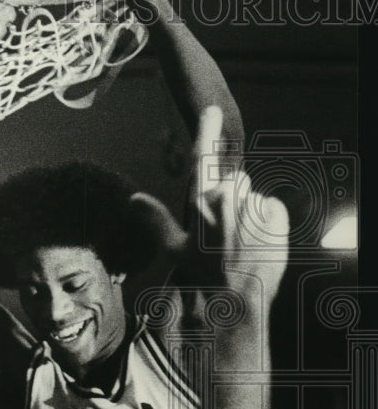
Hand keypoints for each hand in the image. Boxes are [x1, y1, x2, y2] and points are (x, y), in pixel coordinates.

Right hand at [177, 106, 288, 322]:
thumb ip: (156, 218)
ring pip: (251, 194)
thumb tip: (133, 198)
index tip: (211, 110)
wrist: (238, 299)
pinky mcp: (276, 216)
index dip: (207, 130)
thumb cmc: (204, 275)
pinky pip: (271, 207)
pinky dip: (267, 220)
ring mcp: (254, 205)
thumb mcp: (175, 248)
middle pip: (232, 180)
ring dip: (247, 210)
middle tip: (224, 231)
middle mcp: (229, 198)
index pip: (204, 157)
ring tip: (241, 240)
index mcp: (203, 201)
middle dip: (229, 197)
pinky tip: (258, 241)